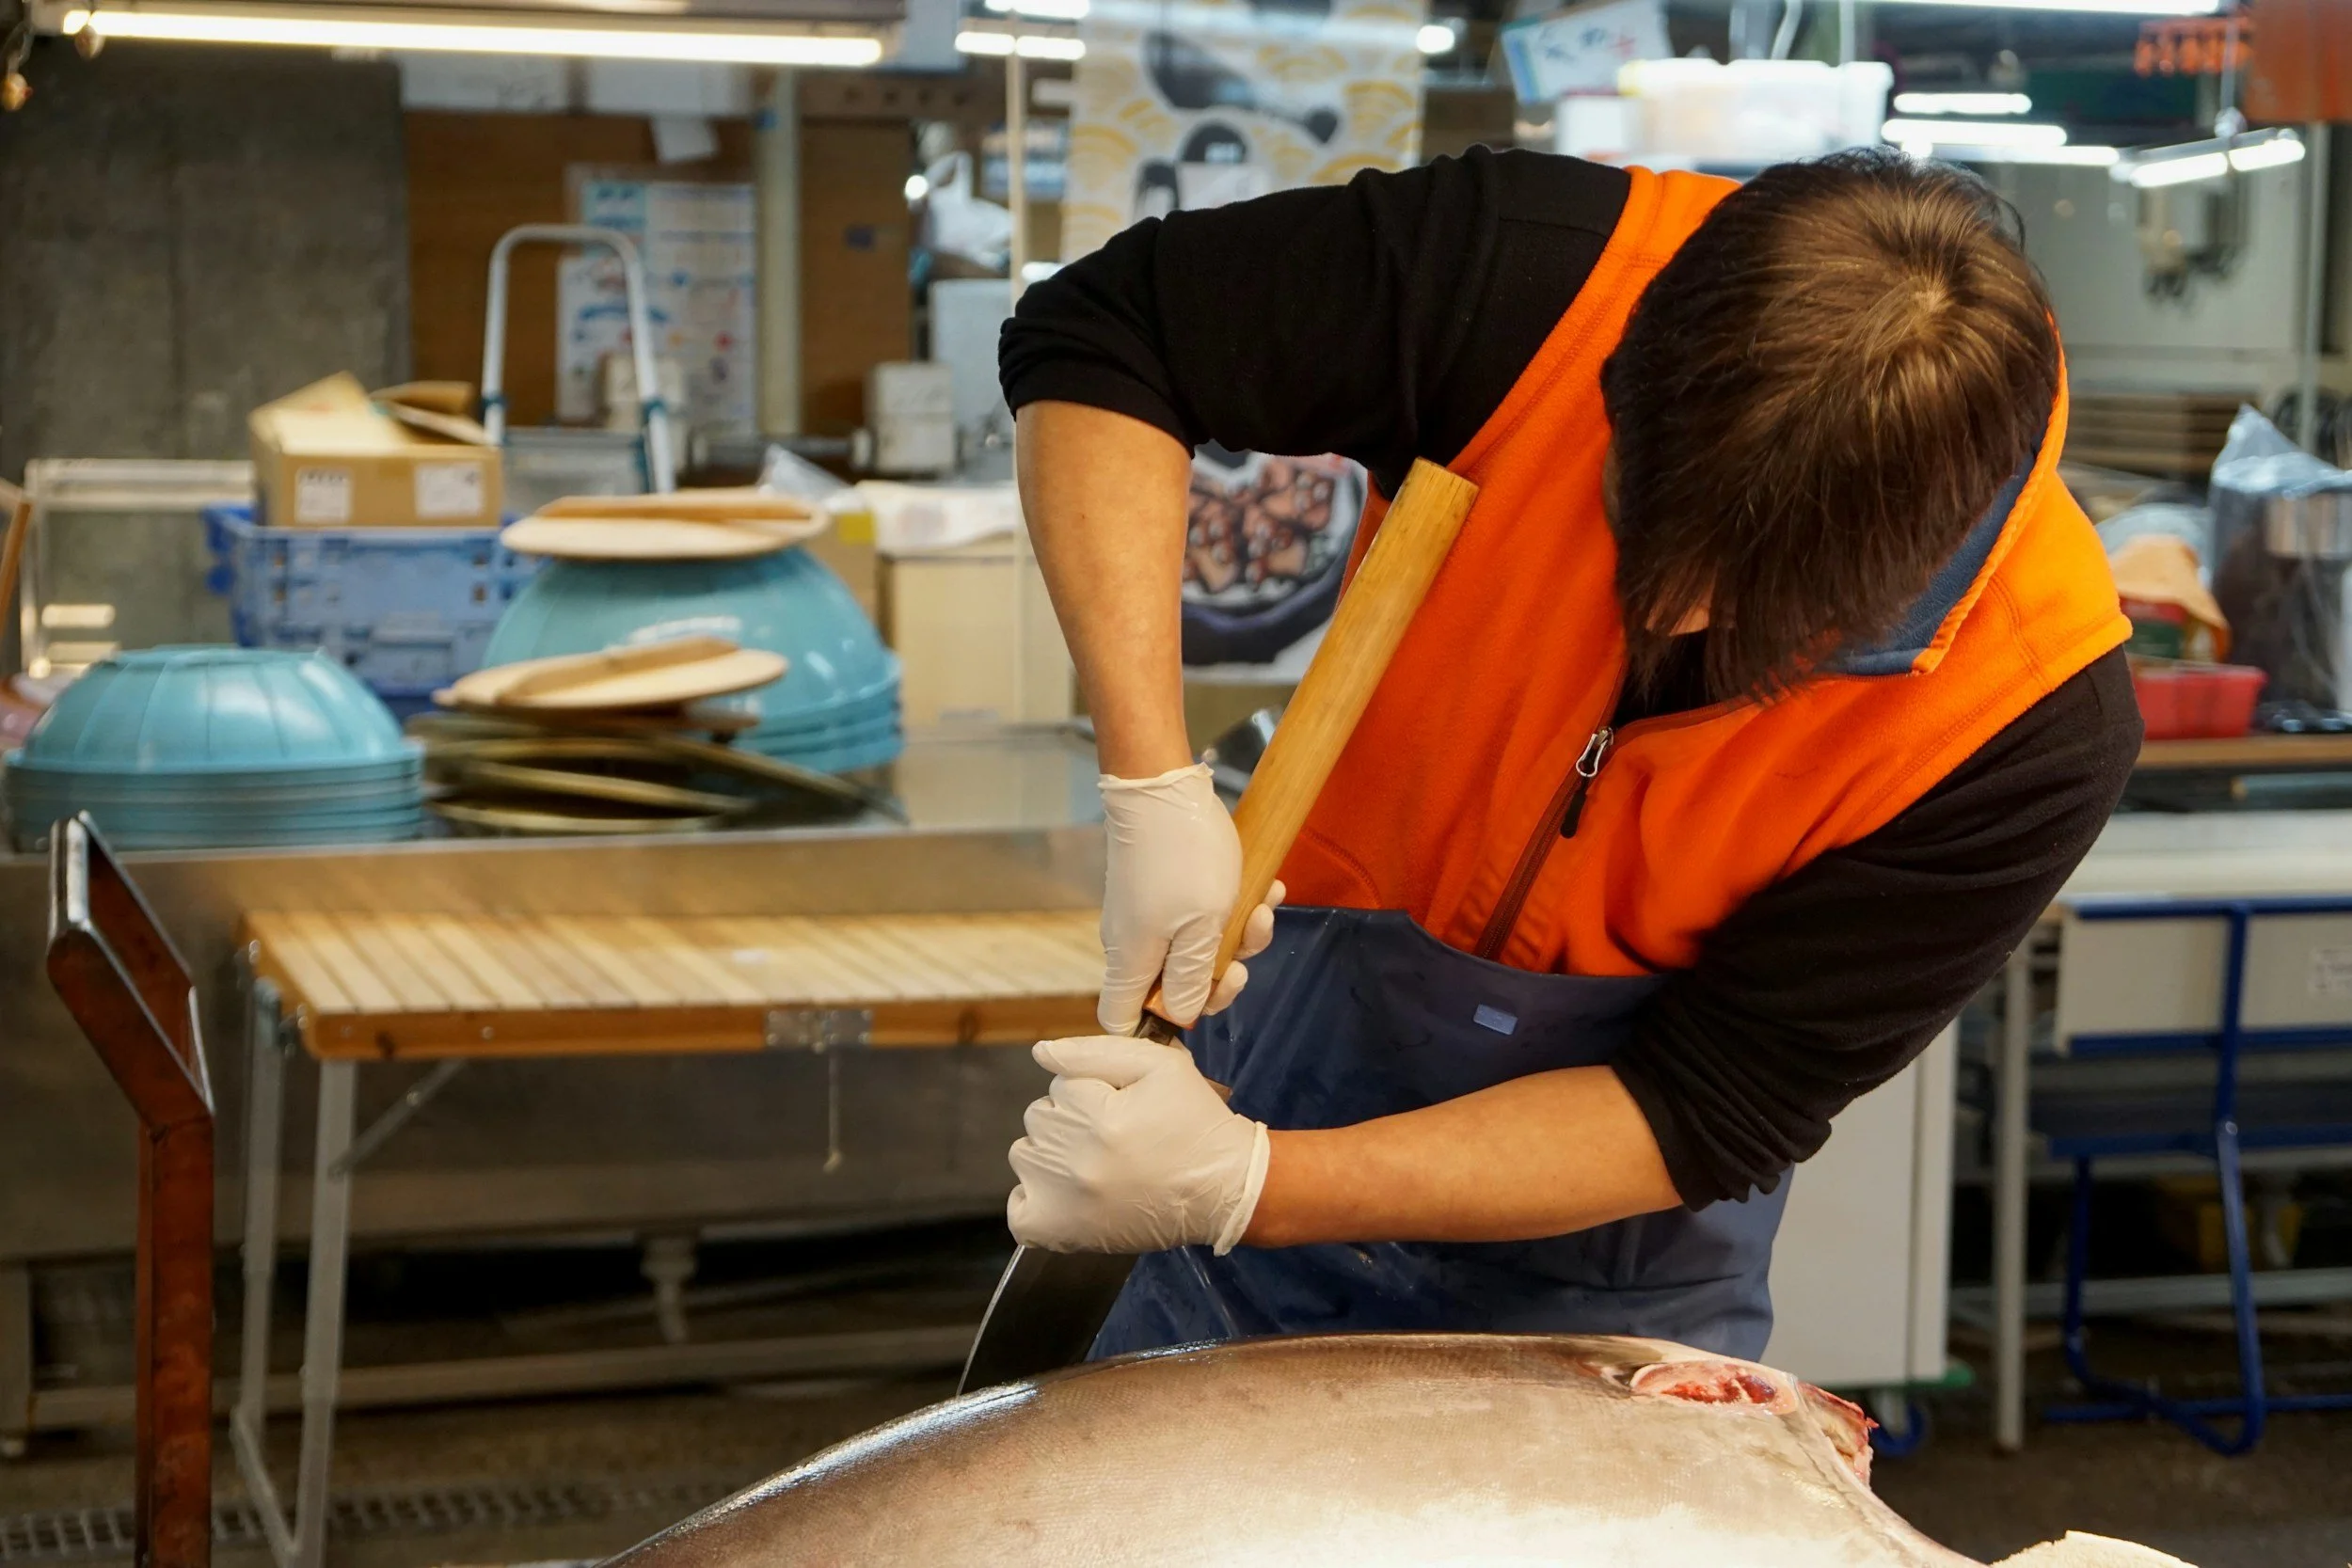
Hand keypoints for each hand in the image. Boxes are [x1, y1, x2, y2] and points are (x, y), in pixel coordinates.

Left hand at [1006, 1035, 1270, 1253]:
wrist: (1224, 1190)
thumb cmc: (1196, 1123)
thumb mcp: (1162, 1066)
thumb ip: (1096, 1051)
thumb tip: (1041, 1052)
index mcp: (1097, 1116)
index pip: (1061, 1083)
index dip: (1093, 1091)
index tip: (1124, 1108)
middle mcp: (1073, 1160)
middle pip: (1039, 1117)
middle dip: (1072, 1119)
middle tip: (1114, 1137)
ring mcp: (1061, 1201)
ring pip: (1026, 1155)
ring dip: (1054, 1155)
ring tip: (1097, 1165)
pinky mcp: (1059, 1233)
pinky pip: (1018, 1211)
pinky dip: (1034, 1201)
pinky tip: (1068, 1195)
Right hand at [1098, 763, 1243, 1030]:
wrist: (1165, 785)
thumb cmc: (1184, 858)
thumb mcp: (1201, 928)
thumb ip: (1191, 978)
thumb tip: (1182, 1014)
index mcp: (1131, 961)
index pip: (1123, 1019)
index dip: (1157, 1029)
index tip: (1197, 1013)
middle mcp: (1135, 943)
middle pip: (1173, 988)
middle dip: (1219, 976)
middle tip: (1242, 963)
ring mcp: (1150, 914)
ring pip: (1198, 948)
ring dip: (1240, 934)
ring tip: (1264, 905)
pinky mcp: (1167, 889)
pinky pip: (1205, 913)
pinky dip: (1236, 905)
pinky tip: (1264, 888)